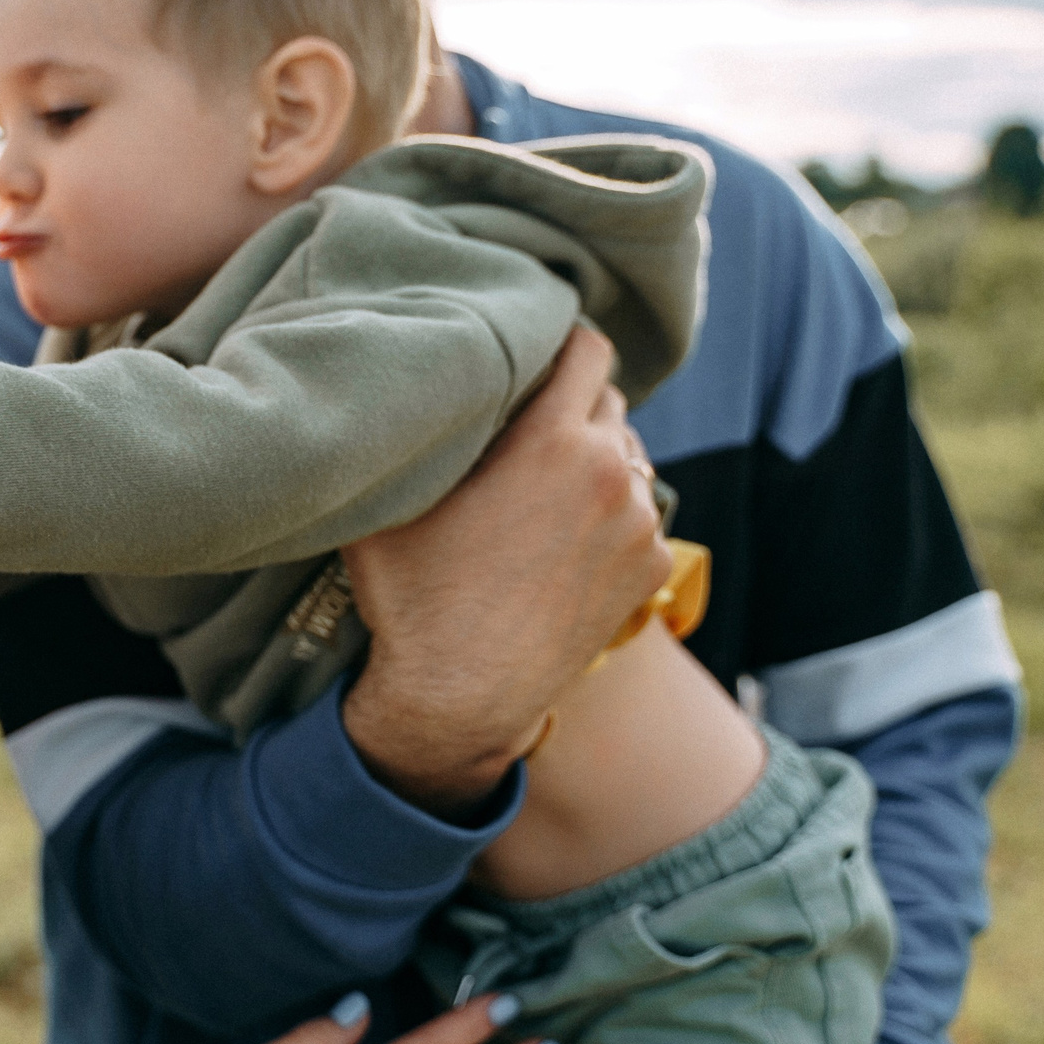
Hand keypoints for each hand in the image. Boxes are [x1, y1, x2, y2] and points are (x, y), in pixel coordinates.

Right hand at [341, 326, 671, 816]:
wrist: (460, 699)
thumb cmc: (415, 597)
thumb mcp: (392, 500)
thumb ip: (414, 430)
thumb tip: (402, 382)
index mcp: (552, 440)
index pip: (588, 349)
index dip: (559, 344)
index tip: (533, 354)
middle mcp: (611, 473)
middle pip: (609, 400)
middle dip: (571, 407)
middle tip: (524, 433)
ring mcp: (640, 524)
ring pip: (628, 457)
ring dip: (594, 461)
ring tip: (541, 494)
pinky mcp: (651, 568)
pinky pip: (638, 512)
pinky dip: (610, 514)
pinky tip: (562, 542)